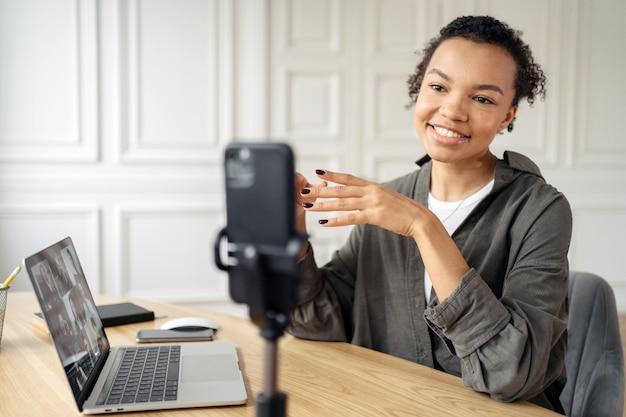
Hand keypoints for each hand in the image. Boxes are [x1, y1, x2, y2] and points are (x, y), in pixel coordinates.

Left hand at [299, 169, 428, 237]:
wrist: (420, 218)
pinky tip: (324, 222)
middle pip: (340, 189)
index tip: (317, 172)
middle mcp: (370, 191)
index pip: (348, 178)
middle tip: (304, 191)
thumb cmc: (403, 211)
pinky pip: (351, 218)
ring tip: (308, 206)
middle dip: (320, 190)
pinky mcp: (374, 216)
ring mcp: (372, 203)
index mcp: (372, 186)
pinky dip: (336, 220)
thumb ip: (372, 196)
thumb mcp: (386, 198)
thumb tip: (361, 197)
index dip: (332, 175)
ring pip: (342, 203)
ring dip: (323, 204)